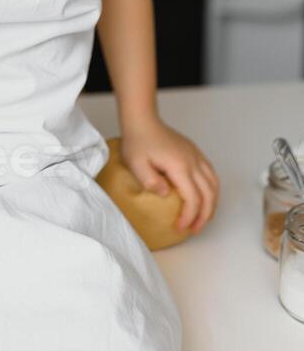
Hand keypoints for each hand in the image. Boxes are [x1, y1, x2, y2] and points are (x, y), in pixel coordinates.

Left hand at [120, 115, 219, 234]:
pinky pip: (211, 174)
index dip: (189, 216)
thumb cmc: (137, 142)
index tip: (180, 227)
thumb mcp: (136, 163)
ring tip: (202, 218)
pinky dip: (212, 190)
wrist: (143, 121)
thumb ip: (149, 180)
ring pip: (214, 184)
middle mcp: (193, 162)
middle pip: (209, 194)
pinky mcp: (195, 153)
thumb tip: (165, 194)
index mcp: (179, 166)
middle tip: (194, 229)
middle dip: (204, 216)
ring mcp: (196, 156)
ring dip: (212, 204)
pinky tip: (204, 197)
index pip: (193, 198)